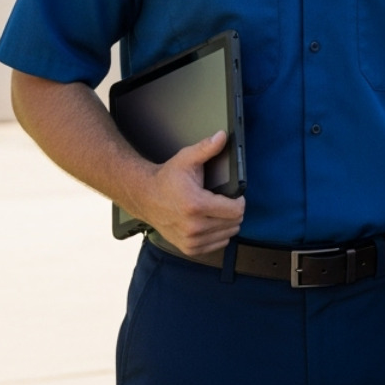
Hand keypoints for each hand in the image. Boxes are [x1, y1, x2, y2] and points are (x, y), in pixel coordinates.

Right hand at [133, 130, 244, 255]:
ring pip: (228, 234)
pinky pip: (218, 244)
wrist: (144, 197)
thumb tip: (222, 136)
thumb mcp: (186, 159)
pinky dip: (219, 234)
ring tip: (216, 210)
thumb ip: (207, 148)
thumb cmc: (167, 179)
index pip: (236, 210)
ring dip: (227, 223)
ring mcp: (191, 240)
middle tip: (224, 201)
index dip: (239, 200)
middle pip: (234, 223)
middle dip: (233, 210)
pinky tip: (210, 222)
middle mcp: (194, 226)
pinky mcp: (189, 248)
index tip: (234, 195)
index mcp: (196, 205)